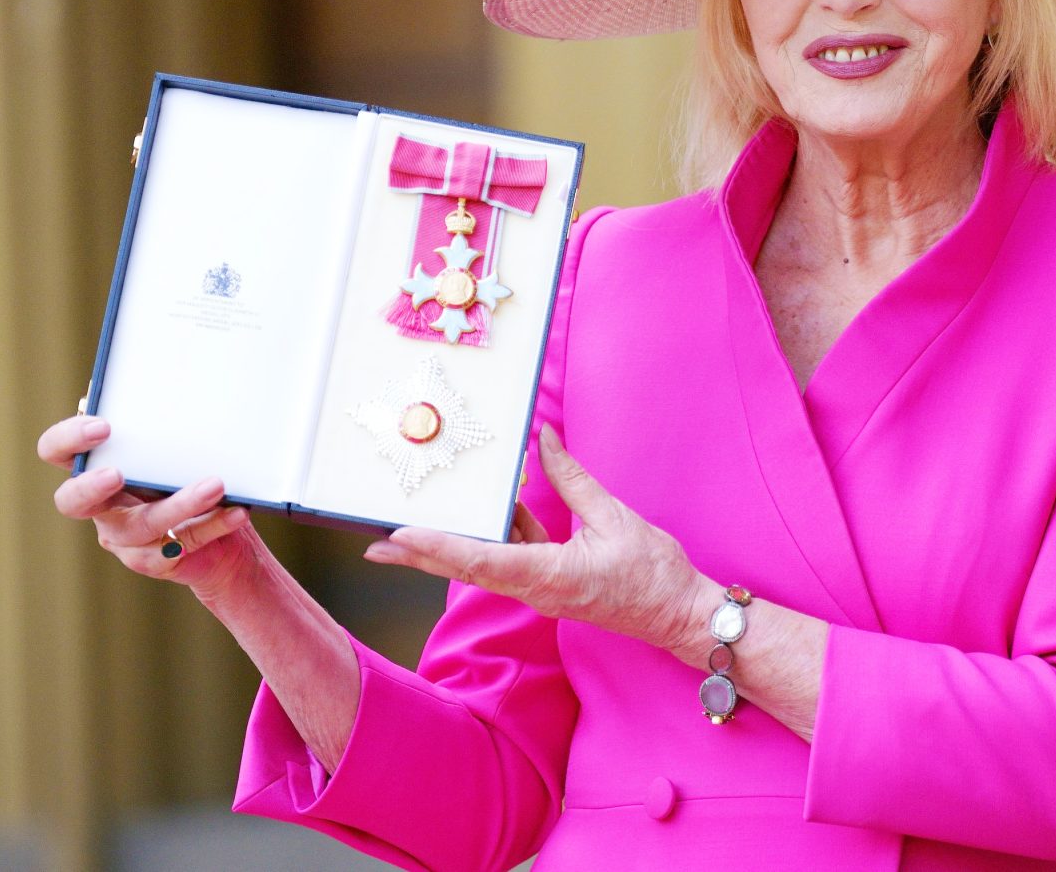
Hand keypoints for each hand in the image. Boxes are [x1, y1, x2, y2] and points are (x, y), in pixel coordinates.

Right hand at [37, 412, 257, 599]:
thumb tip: (140, 381)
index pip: (56, 451)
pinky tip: (237, 510)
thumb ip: (154, 418)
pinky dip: (213, 525)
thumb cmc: (187, 471)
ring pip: (141, 525)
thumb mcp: (174, 442)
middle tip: (117, 473)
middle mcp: (100, 504)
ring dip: (179, 504)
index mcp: (95, 465)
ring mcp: (124, 538)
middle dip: (89, 486)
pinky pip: (181, 544)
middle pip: (71, 502)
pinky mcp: (154, 560)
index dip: (67, 439)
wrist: (223, 523)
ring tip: (216, 485)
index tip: (103, 427)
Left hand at [363, 422, 710, 654]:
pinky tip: (491, 508)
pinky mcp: (551, 581)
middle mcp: (536, 588)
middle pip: (467, 568)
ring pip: (485, 563)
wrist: (680, 614)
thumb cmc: (654, 573)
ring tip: (409, 530)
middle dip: (420, 557)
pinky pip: (513, 557)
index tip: (401, 537)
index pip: (482, 561)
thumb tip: (544, 441)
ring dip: (449, 547)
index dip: (438, 547)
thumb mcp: (614, 517)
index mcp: (549, 575)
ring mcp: (541, 588)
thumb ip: (573, 479)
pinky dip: (496, 535)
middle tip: (376, 547)